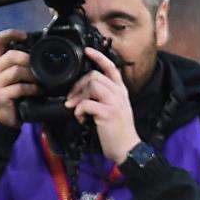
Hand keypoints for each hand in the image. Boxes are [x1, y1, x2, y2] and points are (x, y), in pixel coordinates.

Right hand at [0, 30, 33, 127]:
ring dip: (32, 75)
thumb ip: (22, 63)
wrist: (4, 117)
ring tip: (40, 80)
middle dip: (27, 58)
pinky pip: (18, 88)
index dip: (10, 34)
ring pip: (16, 71)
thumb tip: (41, 52)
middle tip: (38, 65)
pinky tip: (37, 91)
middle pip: (10, 55)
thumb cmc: (13, 94)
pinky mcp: (0, 96)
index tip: (24, 35)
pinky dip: (31, 89)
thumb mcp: (15, 76)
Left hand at [67, 47, 138, 163]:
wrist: (127, 149)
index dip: (99, 57)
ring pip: (92, 85)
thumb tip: (85, 92)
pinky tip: (80, 119)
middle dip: (78, 85)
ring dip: (78, 96)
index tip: (88, 51)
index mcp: (121, 91)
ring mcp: (114, 102)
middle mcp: (119, 94)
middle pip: (95, 75)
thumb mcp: (115, 110)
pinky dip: (79, 110)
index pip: (111, 67)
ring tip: (75, 109)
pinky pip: (86, 103)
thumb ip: (105, 98)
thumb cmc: (118, 132)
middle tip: (72, 98)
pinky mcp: (108, 113)